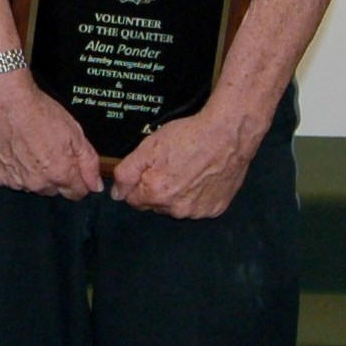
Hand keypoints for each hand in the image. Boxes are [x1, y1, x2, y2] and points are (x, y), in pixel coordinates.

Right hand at [0, 71, 101, 199]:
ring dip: (33, 173)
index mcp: (60, 173)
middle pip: (53, 190)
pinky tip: (14, 150)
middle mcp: (38, 183)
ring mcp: (16, 181)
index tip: (73, 168)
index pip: (77, 193)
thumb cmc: (38, 111)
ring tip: (29, 147)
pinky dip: (13, 169)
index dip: (79, 181)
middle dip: (55, 176)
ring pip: (32, 186)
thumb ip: (89, 162)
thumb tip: (95, 185)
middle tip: (48, 150)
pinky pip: (10, 179)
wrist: (3, 100)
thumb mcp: (75, 132)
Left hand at [109, 104, 262, 218]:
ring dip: (178, 194)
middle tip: (170, 166)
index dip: (138, 183)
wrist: (227, 134)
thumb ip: (127, 173)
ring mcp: (198, 211)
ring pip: (177, 207)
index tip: (150, 169)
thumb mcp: (148, 147)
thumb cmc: (188, 136)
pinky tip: (202, 177)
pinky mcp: (215, 209)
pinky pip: (199, 206)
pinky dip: (198, 195)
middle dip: (157, 189)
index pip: (133, 200)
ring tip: (188, 170)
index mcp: (156, 194)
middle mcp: (176, 209)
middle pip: (155, 205)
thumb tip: (117, 194)